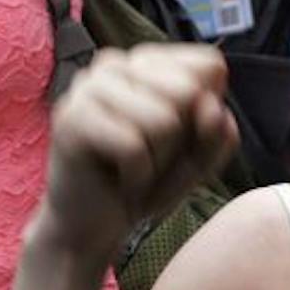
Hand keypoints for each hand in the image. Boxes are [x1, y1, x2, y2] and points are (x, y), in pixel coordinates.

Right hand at [40, 45, 235, 257]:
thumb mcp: (199, 161)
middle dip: (180, 139)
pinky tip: (118, 180)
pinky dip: (137, 176)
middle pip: (189, 90)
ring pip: (163, 119)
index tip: (176, 138)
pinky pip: (133, 146)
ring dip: (157, 161)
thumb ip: (218, 133)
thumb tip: (211, 108)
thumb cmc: (148, 185)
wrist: (91, 230)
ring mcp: (87, 86)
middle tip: (151, 158)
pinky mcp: (70, 118)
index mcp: (147, 60)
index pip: (210, 66)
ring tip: (134, 169)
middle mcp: (115, 63)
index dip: (207, 113)